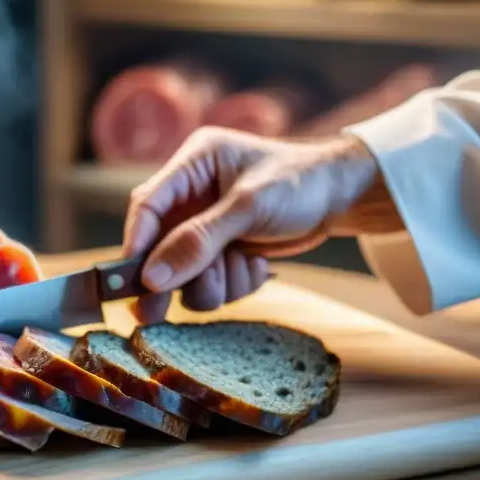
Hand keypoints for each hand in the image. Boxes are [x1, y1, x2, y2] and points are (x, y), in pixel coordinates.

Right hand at [123, 127, 402, 321]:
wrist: (346, 196)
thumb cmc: (301, 182)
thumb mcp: (249, 207)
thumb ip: (199, 241)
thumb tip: (152, 277)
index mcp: (193, 165)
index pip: (147, 205)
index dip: (136, 243)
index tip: (133, 280)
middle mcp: (193, 195)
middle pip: (159, 247)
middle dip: (173, 276)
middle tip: (152, 315)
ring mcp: (208, 226)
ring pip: (186, 273)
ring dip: (214, 281)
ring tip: (244, 264)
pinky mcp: (225, 250)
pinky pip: (214, 282)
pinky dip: (236, 282)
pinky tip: (257, 264)